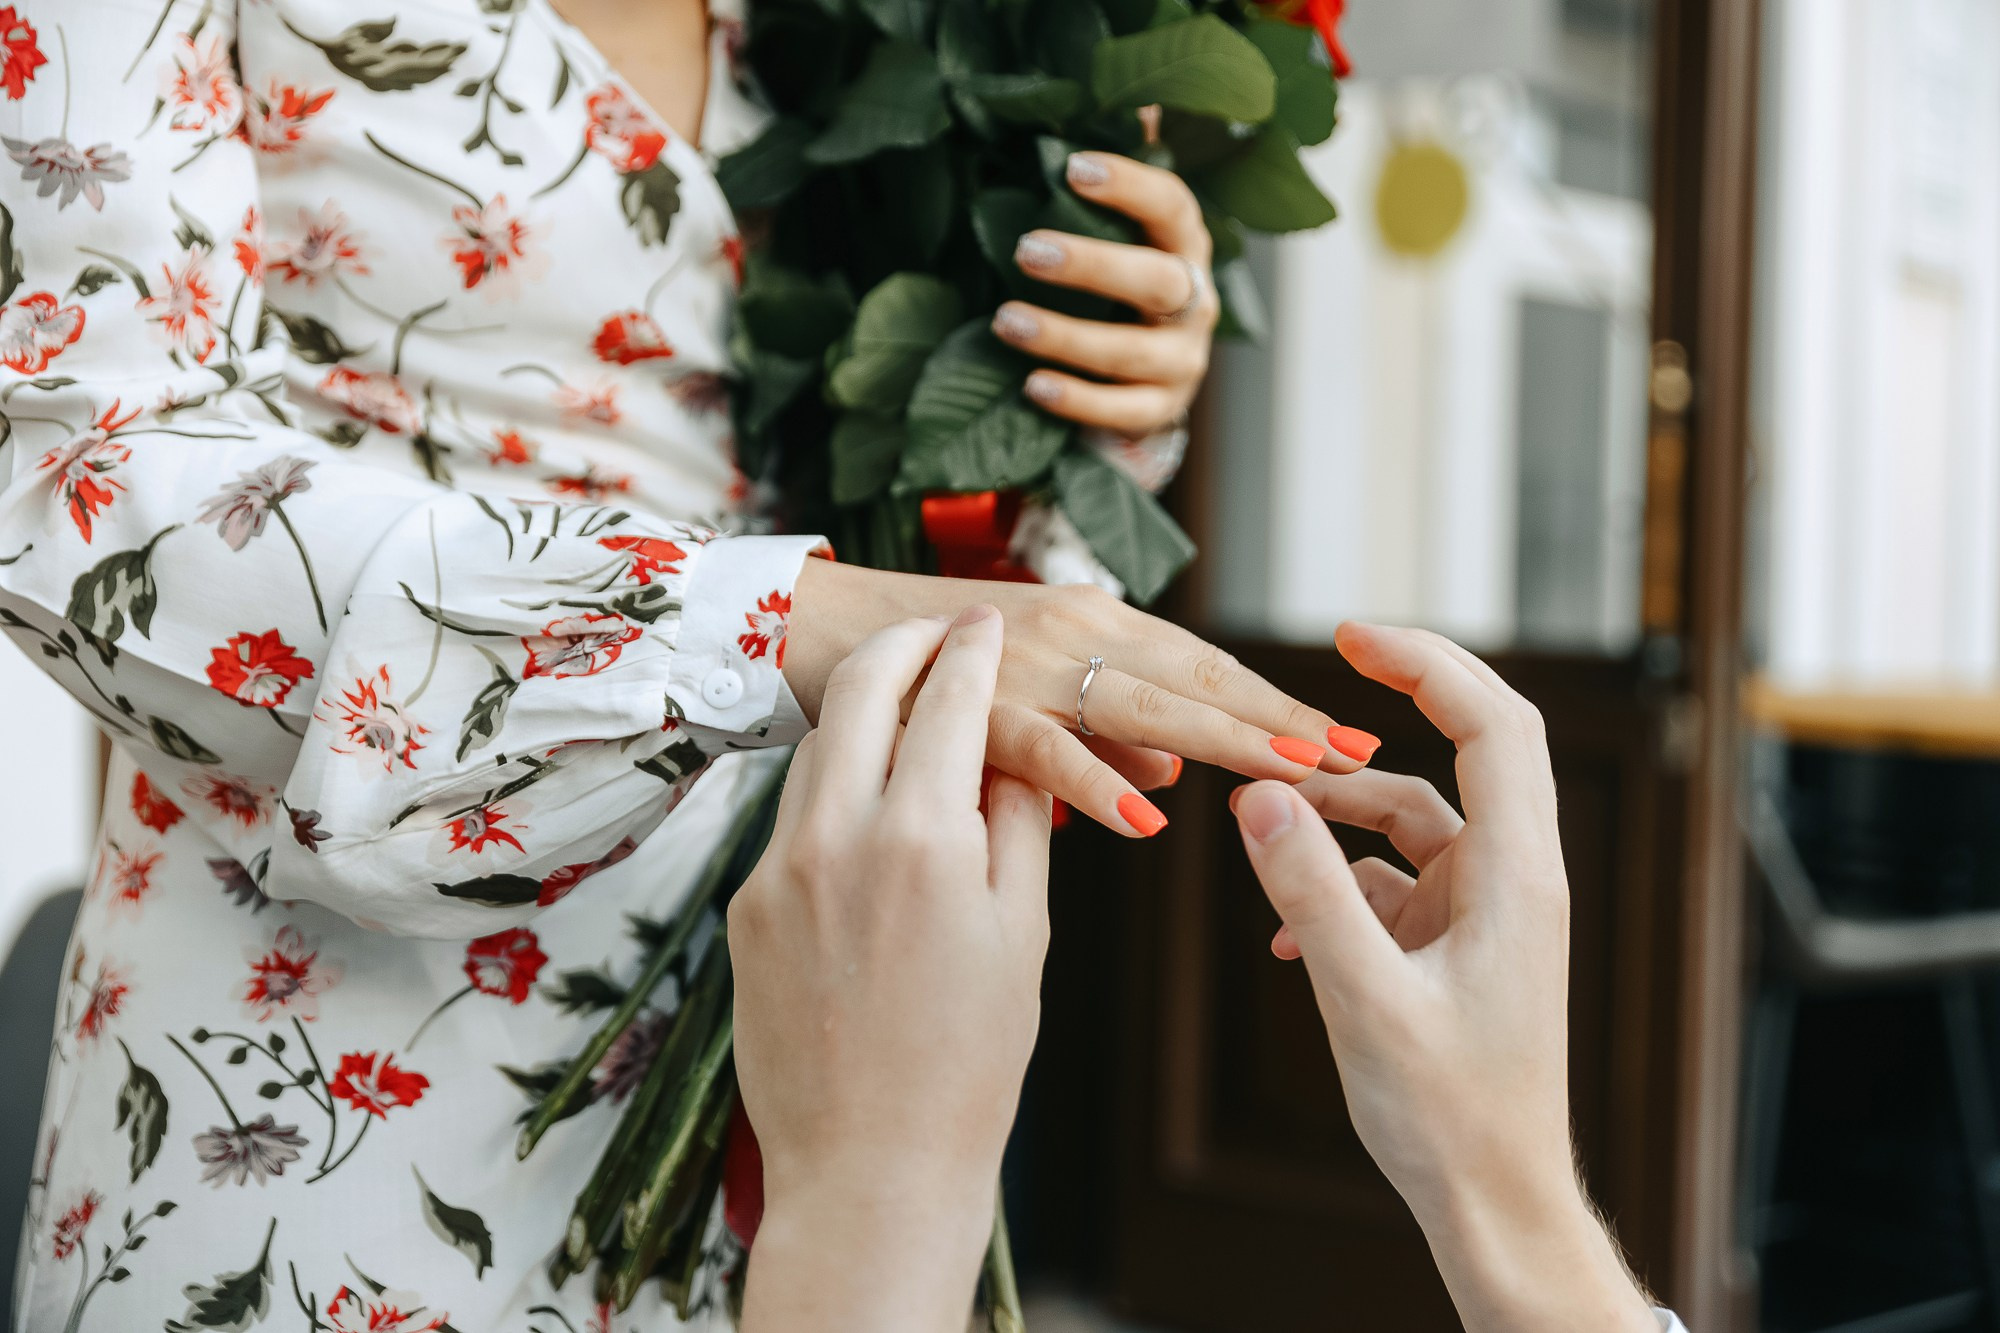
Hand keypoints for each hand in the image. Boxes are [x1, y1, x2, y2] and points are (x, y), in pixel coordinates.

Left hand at [733, 606, 1050, 1332]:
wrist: (872, 1168)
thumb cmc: (972, 1061)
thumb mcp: (1024, 931)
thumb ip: (1018, 820)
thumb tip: (1011, 748)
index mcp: (922, 839)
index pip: (949, 699)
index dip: (972, 648)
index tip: (984, 621)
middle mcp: (836, 838)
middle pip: (861, 693)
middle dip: (902, 646)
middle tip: (935, 628)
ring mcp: (777, 872)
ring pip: (817, 751)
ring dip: (861, 715)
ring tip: (904, 708)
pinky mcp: (744, 909)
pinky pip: (791, 819)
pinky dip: (831, 790)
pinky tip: (866, 805)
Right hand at [785, 560, 1382, 837]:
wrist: (806, 631)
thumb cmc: (919, 672)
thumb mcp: (1025, 696)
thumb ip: (1098, 733)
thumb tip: (1167, 772)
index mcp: (1095, 627)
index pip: (1207, 670)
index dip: (1277, 706)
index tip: (1349, 744)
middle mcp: (1076, 630)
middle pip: (1199, 679)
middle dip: (1280, 719)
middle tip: (1358, 757)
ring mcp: (1027, 661)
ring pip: (1143, 700)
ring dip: (1223, 737)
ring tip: (1294, 772)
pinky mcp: (971, 699)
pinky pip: (1045, 744)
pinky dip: (1095, 777)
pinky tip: (1145, 815)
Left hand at [991, 151, 1215, 437]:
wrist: (1146, 383)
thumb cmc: (1120, 290)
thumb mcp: (1122, 232)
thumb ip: (1115, 180)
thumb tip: (1122, 98)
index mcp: (1184, 247)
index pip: (1171, 207)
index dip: (1129, 185)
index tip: (1071, 166)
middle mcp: (1194, 303)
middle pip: (1159, 281)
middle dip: (1093, 265)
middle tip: (1026, 249)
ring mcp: (1183, 363)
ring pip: (1134, 354)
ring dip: (1067, 337)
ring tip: (1004, 320)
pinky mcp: (1160, 413)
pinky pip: (1125, 414)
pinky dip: (1079, 401)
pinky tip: (1032, 386)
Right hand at [1231, 622, 1655, 1332]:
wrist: (1493, 1202)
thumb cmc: (1450, 1116)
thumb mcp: (1364, 999)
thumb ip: (1311, 892)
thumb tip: (1261, 797)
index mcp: (1516, 877)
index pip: (1493, 726)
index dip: (1428, 664)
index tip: (1350, 637)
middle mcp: (1512, 880)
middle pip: (1469, 749)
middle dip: (1400, 703)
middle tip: (1329, 664)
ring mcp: (1486, 913)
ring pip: (1415, 821)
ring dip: (1341, 812)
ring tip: (1260, 820)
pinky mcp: (1457, 948)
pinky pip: (1394, 882)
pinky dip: (1338, 883)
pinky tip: (1281, 930)